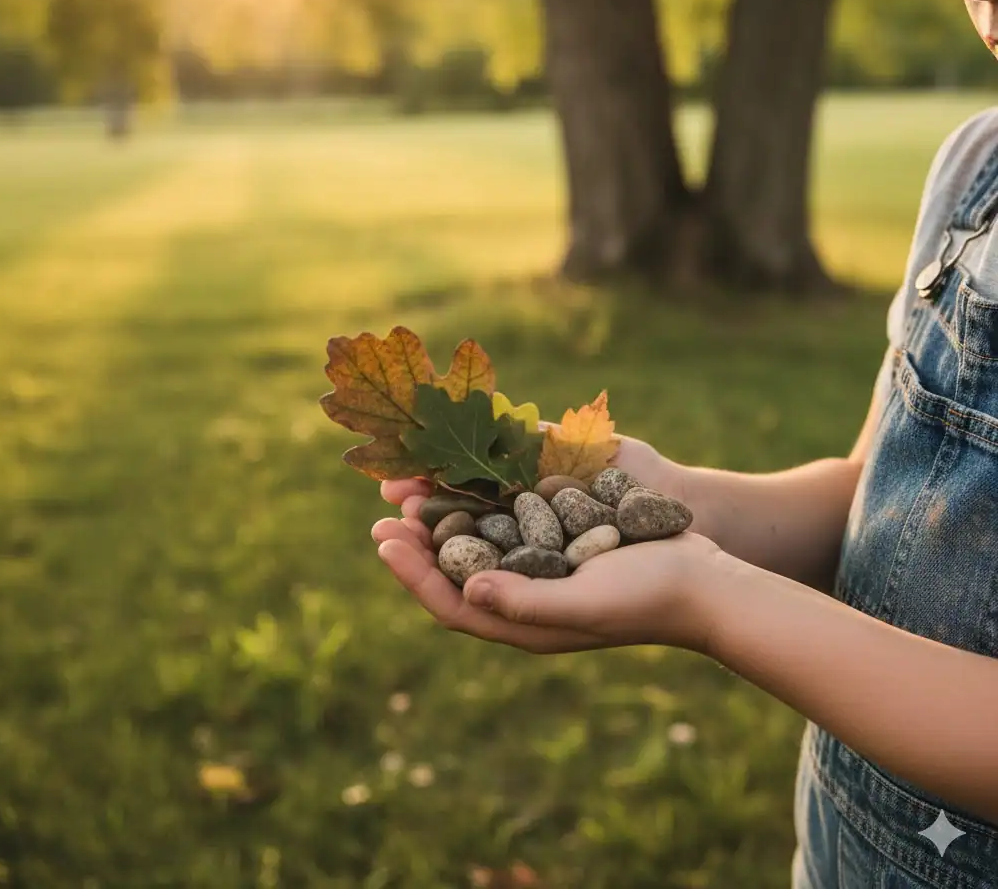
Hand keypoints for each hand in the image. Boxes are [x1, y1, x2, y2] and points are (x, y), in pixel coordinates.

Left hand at [372, 479, 722, 655]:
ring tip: (416, 481)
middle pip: (458, 565)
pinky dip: (488, 492)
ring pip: (481, 534)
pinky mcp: (563, 533)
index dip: (412, 572)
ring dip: (447, 508)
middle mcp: (527, 591)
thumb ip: (526, 602)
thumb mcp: (585, 604)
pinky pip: (513, 513)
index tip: (383, 539)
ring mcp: (545, 561)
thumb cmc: (649, 598)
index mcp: (523, 620)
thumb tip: (465, 591)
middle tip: (386, 506)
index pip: (451, 601)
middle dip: (420, 537)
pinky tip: (472, 467)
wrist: (705, 579)